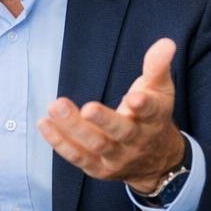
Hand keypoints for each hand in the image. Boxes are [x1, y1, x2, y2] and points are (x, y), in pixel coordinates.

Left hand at [38, 38, 186, 194]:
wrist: (156, 161)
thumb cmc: (153, 117)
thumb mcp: (160, 90)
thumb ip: (158, 66)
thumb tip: (166, 42)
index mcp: (153, 120)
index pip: (150, 112)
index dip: (143, 105)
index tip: (133, 99)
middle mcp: (136, 141)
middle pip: (120, 132)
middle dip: (103, 121)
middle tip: (87, 108)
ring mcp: (116, 157)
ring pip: (95, 145)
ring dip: (74, 128)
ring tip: (56, 107)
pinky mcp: (98, 167)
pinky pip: (77, 156)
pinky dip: (59, 142)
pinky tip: (44, 124)